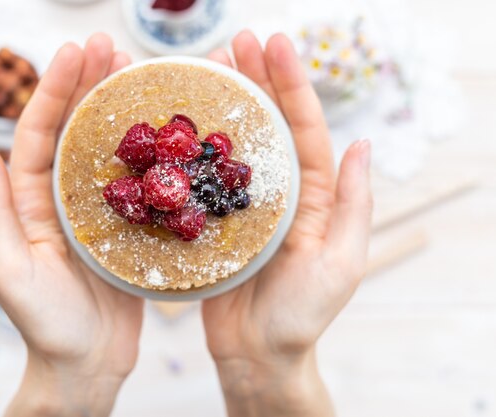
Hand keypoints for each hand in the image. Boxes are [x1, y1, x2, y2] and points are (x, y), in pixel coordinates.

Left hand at [0, 34, 140, 416]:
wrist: (86, 365)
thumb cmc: (46, 326)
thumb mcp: (10, 272)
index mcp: (30, 203)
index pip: (38, 135)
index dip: (55, 91)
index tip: (76, 54)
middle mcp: (62, 199)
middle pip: (73, 130)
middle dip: (88, 85)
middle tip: (111, 47)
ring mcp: (98, 210)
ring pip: (106, 148)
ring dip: (118, 108)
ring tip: (136, 70)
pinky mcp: (129, 226)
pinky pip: (137, 180)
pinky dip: (147, 150)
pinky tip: (165, 128)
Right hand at [203, 31, 372, 415]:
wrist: (256, 353)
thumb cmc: (301, 316)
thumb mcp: (341, 262)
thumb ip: (351, 205)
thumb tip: (360, 145)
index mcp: (311, 195)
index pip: (303, 129)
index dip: (289, 85)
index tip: (272, 43)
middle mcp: (276, 192)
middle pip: (266, 125)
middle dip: (254, 79)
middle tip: (233, 41)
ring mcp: (240, 204)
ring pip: (231, 143)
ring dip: (221, 103)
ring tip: (205, 67)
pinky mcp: (209, 220)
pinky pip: (200, 177)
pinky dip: (189, 147)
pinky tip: (175, 123)